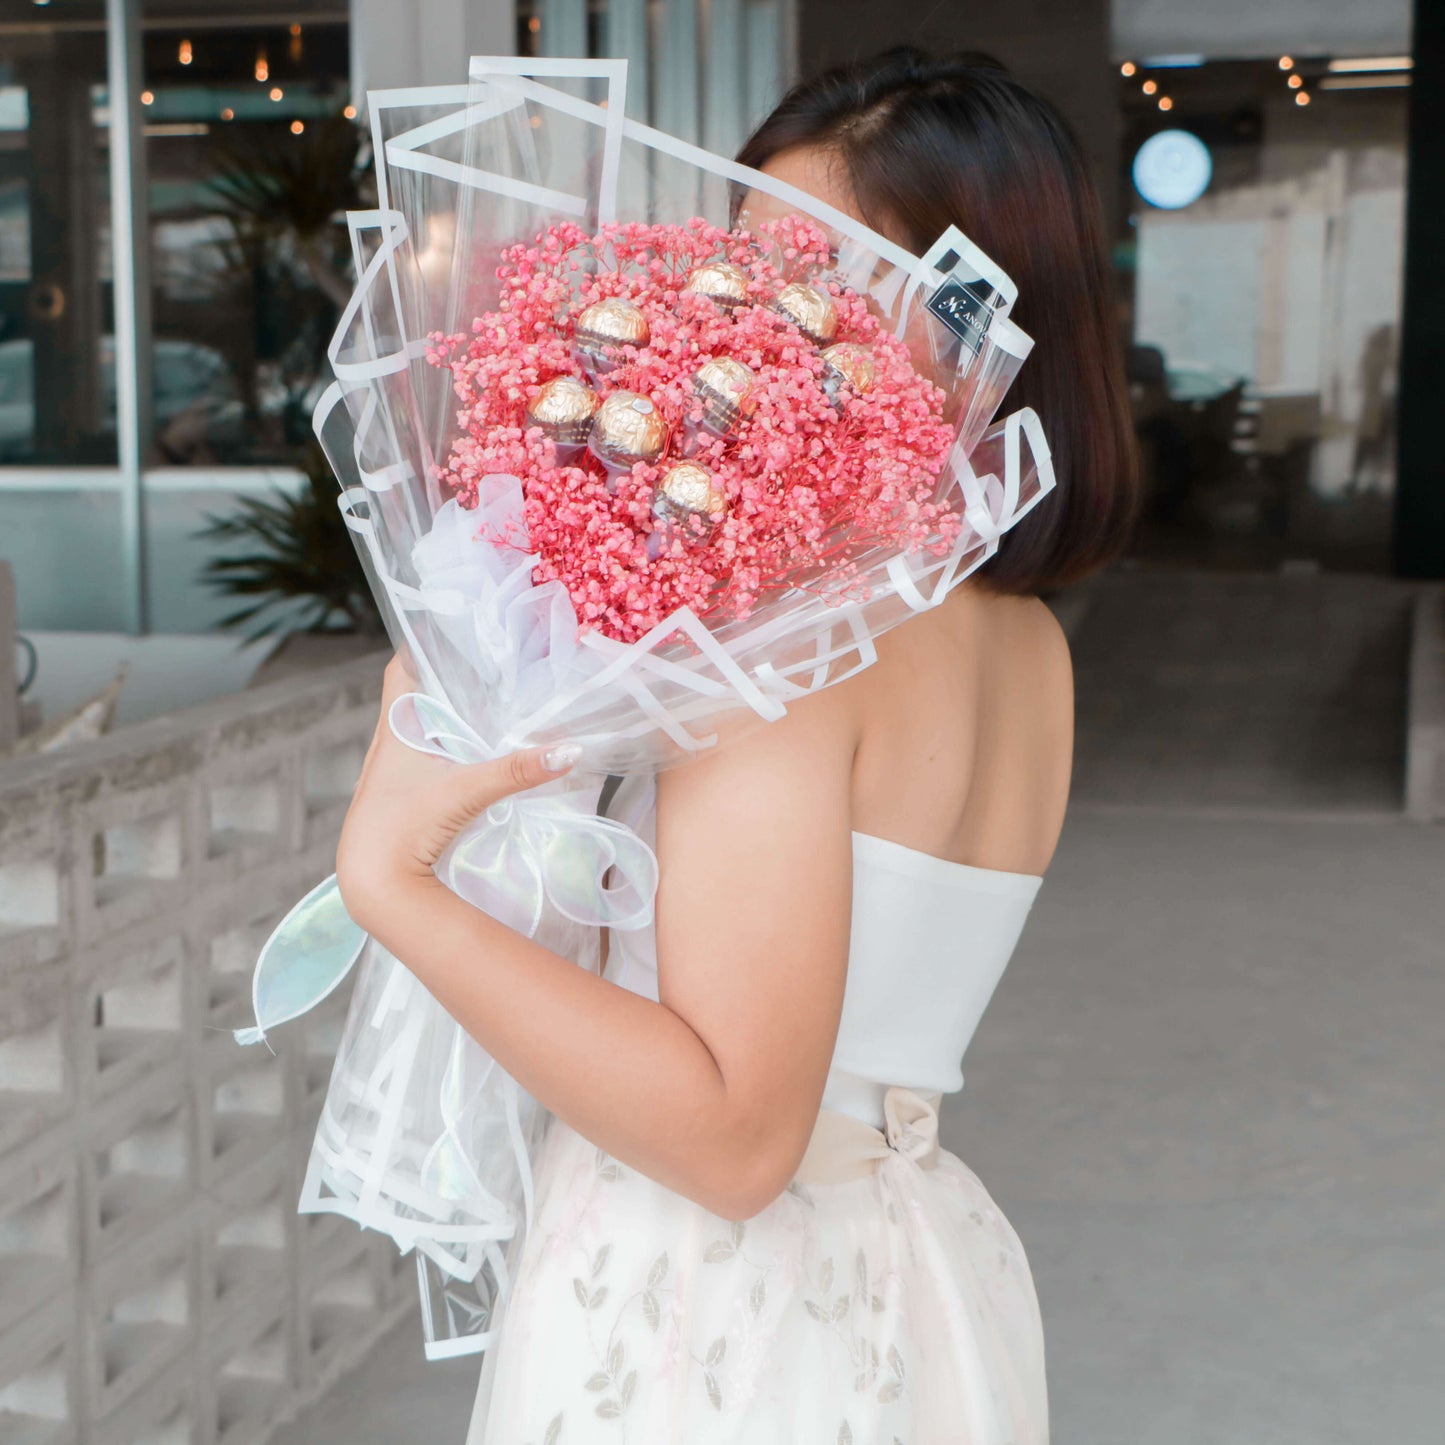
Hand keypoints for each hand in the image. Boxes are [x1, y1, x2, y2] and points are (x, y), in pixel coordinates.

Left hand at [335, 653, 579, 930]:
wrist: (373, 887)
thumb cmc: (404, 830)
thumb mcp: (465, 793)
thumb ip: (517, 771)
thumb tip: (571, 750)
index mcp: (393, 729)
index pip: (400, 668)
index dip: (422, 644)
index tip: (455, 630)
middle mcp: (387, 745)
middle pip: (415, 694)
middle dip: (448, 678)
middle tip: (489, 665)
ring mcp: (390, 774)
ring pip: (421, 729)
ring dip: (447, 716)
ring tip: (489, 703)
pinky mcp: (400, 800)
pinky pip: (425, 758)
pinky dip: (447, 747)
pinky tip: (473, 755)